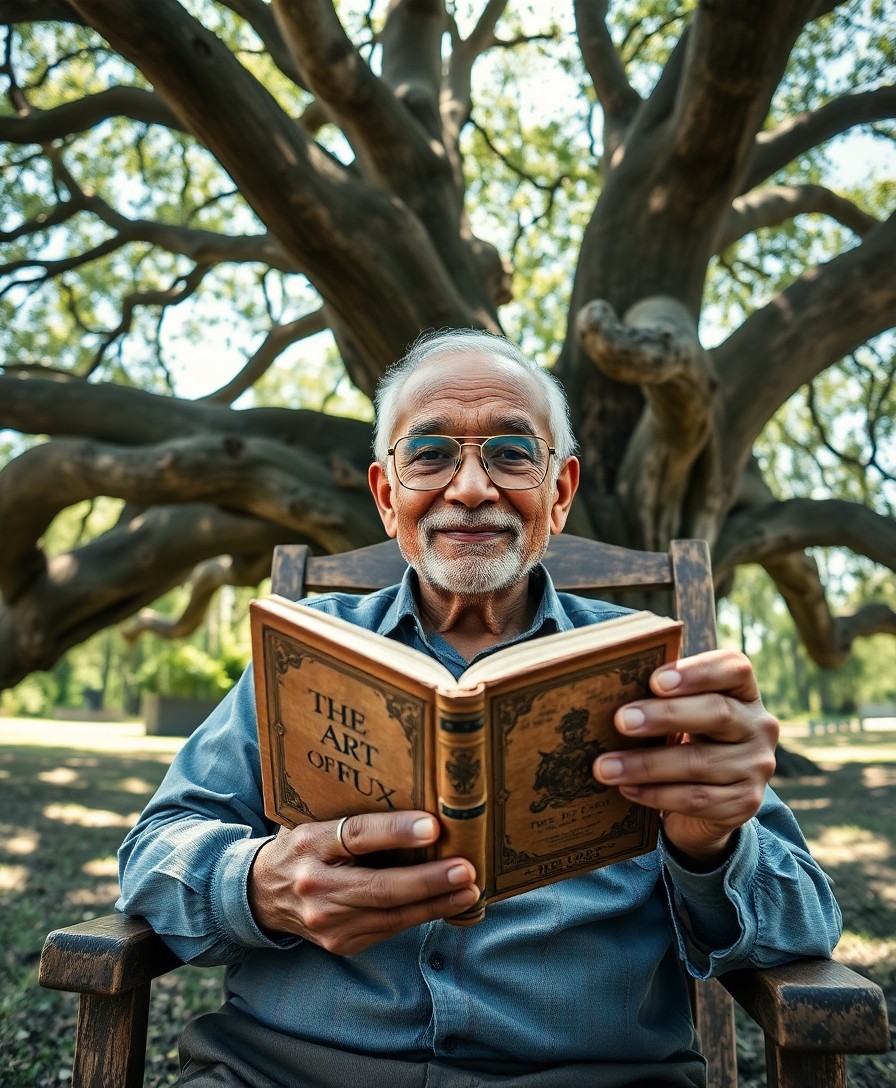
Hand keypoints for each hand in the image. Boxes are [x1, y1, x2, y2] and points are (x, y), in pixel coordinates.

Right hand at [248, 811, 478, 954]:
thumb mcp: (319, 822)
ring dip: (435, 904)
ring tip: (469, 891)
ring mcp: (326, 922)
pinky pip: (388, 930)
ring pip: (390, 916)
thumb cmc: (303, 847)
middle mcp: (315, 886)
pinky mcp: (339, 943)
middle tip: (466, 870)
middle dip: (428, 881)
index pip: (357, 836)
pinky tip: (446, 905)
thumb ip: (358, 821)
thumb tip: (418, 811)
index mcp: (311, 843)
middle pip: (380, 886)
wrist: (260, 894)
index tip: (432, 827)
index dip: (396, 832)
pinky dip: (420, 917)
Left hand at [594, 650, 778, 867]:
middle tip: (621, 721)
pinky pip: (696, 799)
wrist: (708, 804)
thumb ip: (661, 698)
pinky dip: (656, 794)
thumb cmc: (683, 742)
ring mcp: (756, 767)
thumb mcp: (679, 716)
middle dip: (664, 716)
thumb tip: (610, 691)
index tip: (655, 681)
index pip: (734, 668)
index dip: (697, 671)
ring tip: (605, 767)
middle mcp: (758, 726)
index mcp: (742, 691)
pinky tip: (627, 789)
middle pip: (716, 712)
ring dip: (646, 764)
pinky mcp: (744, 803)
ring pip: (700, 762)